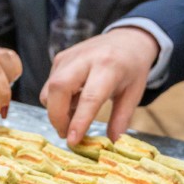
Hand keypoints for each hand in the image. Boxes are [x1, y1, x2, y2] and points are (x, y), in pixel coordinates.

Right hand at [40, 27, 159, 144]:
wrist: (126, 39)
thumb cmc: (132, 68)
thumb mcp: (134, 94)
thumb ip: (122, 119)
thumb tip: (113, 144)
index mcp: (110, 67)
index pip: (90, 97)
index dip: (79, 121)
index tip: (72, 141)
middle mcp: (86, 58)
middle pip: (59, 88)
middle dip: (57, 117)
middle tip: (67, 134)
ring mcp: (69, 56)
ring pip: (49, 89)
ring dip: (56, 110)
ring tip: (74, 117)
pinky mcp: (59, 58)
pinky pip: (49, 85)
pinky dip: (56, 100)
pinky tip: (73, 102)